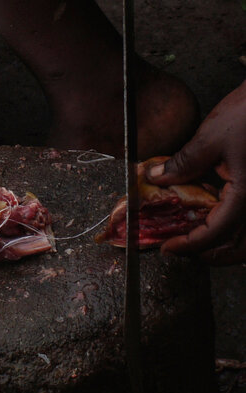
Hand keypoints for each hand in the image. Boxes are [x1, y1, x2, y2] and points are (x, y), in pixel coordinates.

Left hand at [147, 80, 245, 264]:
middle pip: (239, 247)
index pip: (216, 234)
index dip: (189, 245)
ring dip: (223, 243)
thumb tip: (155, 178)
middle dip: (208, 254)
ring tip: (194, 235)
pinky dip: (233, 224)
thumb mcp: (210, 138)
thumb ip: (182, 164)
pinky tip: (212, 212)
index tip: (167, 248)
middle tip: (180, 248)